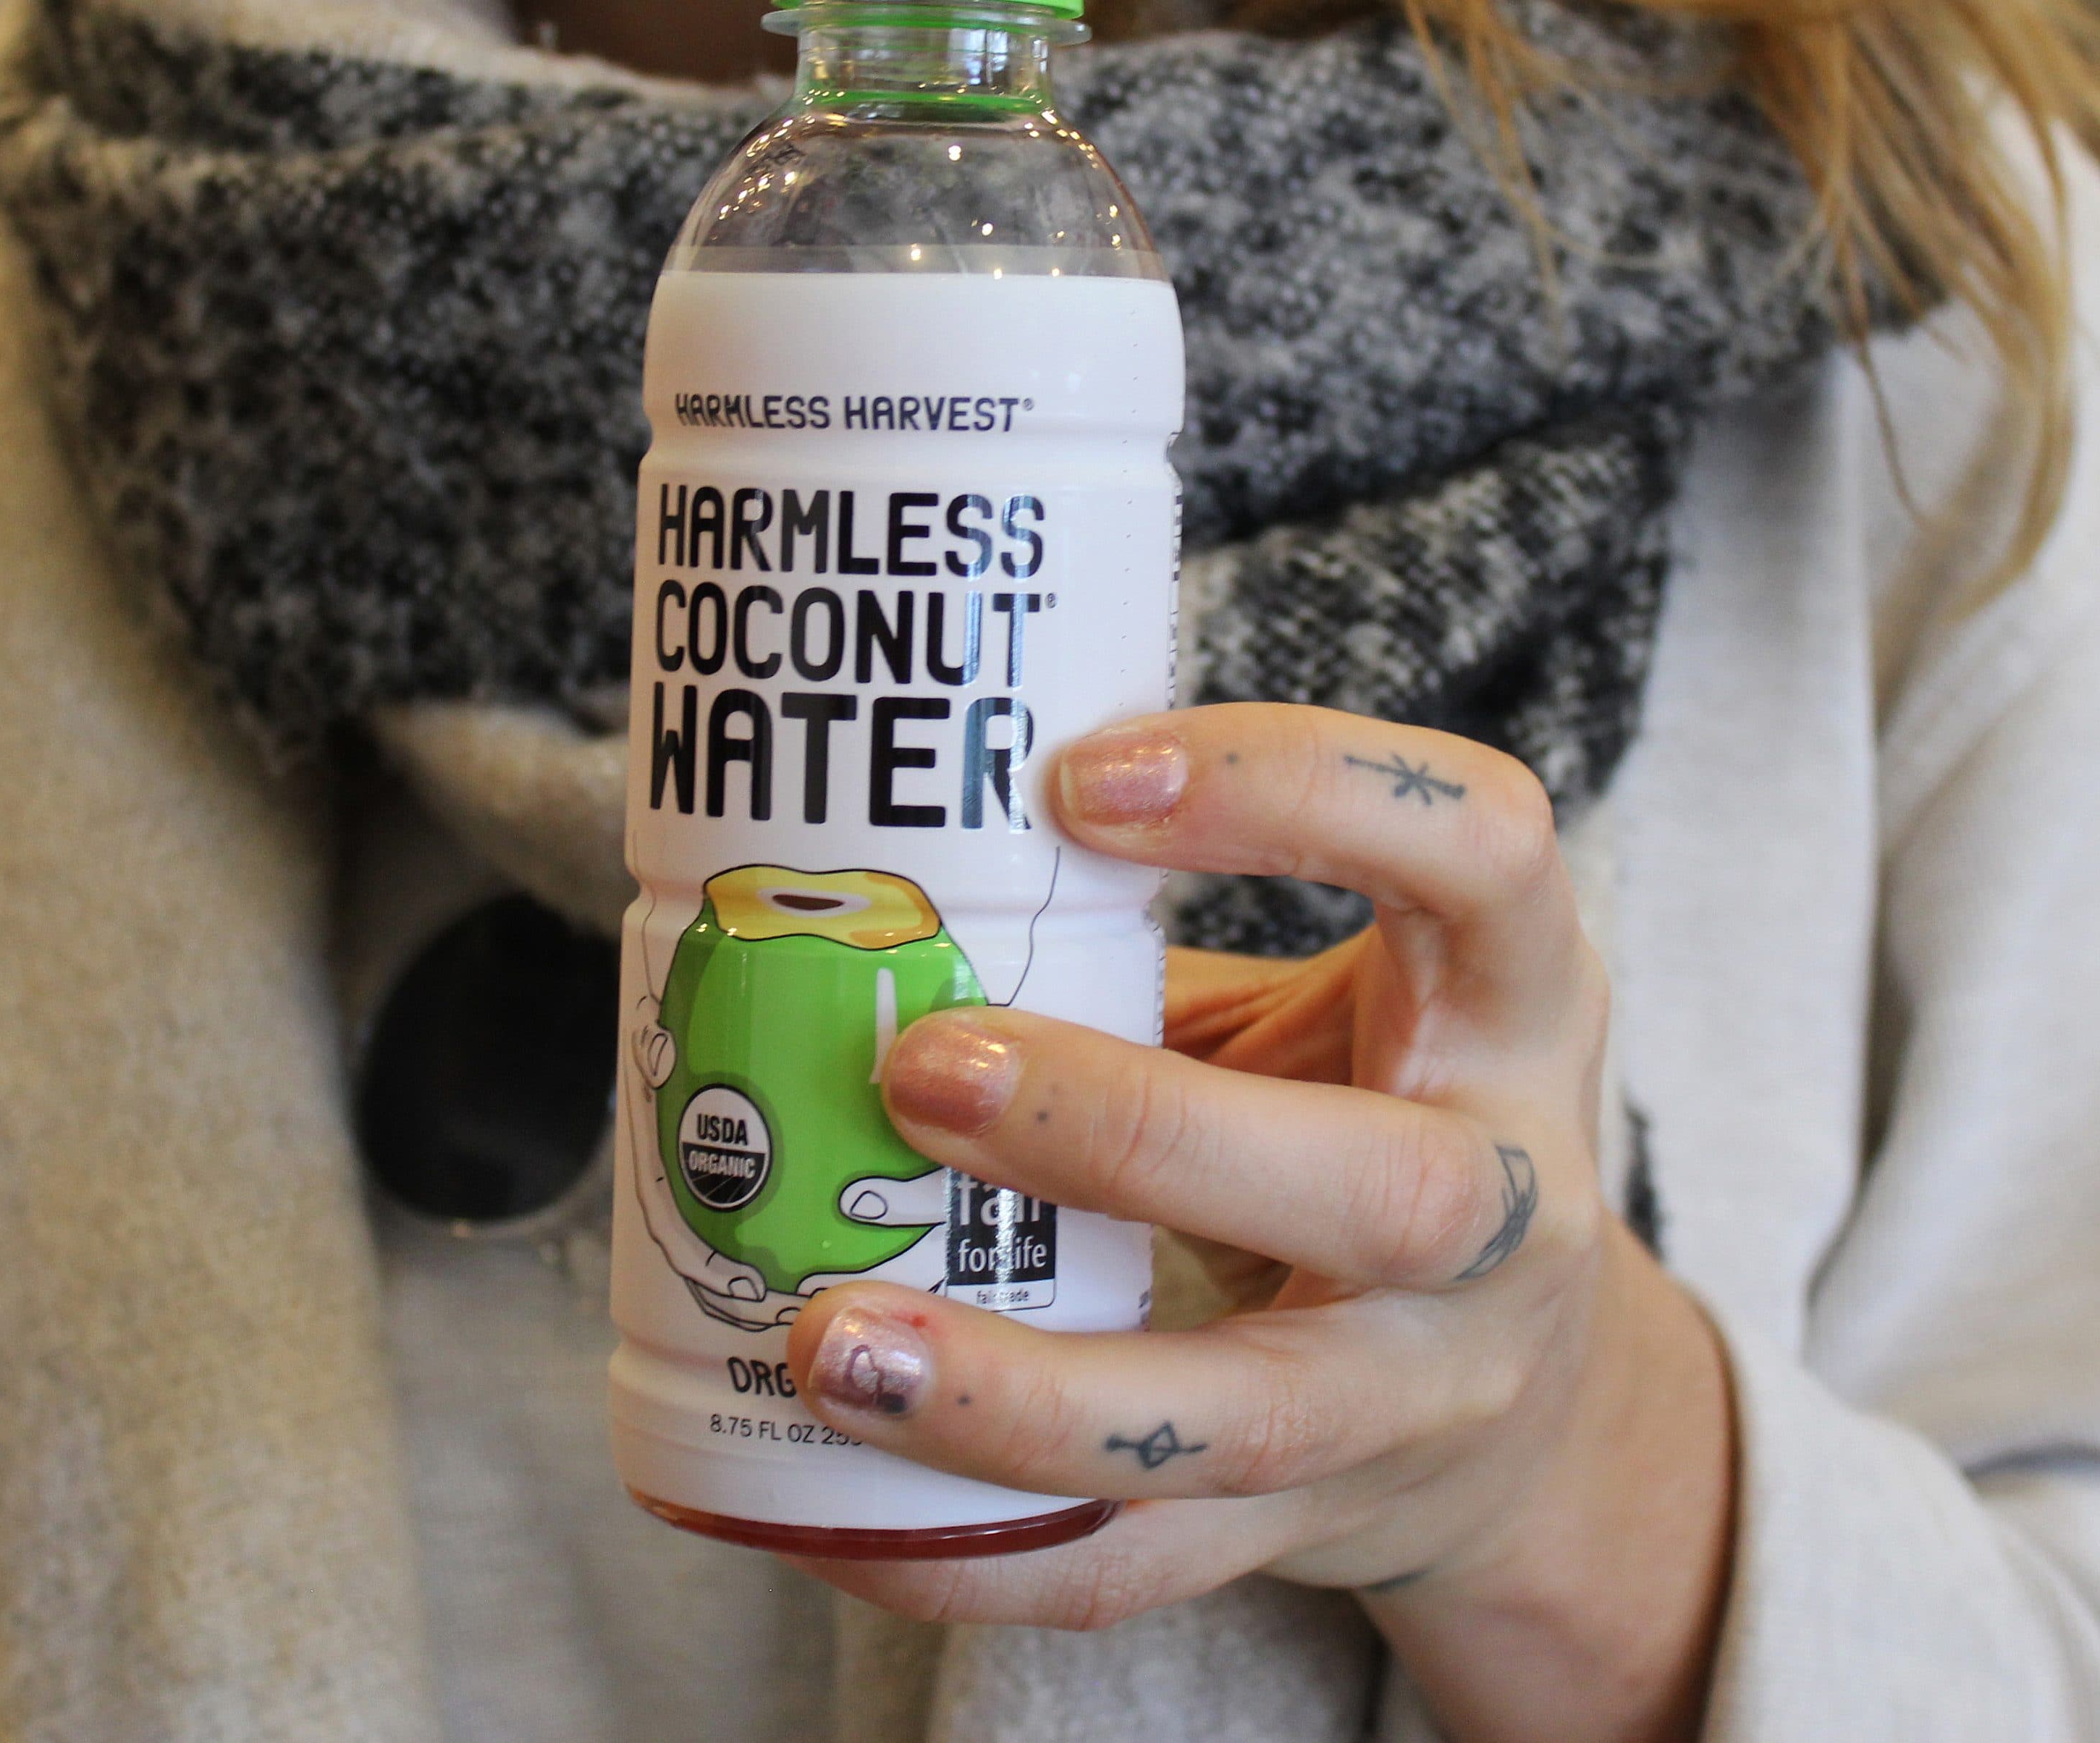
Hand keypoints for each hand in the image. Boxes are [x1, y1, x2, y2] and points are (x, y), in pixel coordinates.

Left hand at [785, 706, 1733, 1742]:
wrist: (1520, 1399)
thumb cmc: (1375, 1118)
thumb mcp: (1329, 1004)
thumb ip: (1150, 953)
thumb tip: (871, 885)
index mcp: (1513, 1007)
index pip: (1482, 846)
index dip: (1300, 790)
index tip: (1080, 780)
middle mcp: (1510, 1205)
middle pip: (1388, 1188)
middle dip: (1136, 1130)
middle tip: (920, 1066)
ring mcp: (1421, 1389)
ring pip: (1254, 1415)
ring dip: (1022, 1390)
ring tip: (831, 1338)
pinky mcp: (1317, 1522)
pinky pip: (1148, 1561)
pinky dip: (978, 1546)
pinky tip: (821, 1513)